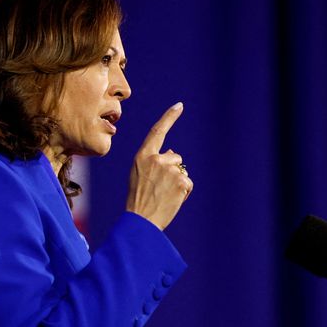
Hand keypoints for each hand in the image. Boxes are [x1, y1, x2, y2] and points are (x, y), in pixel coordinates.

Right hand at [126, 102, 193, 230]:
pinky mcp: (181, 181)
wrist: (141, 220)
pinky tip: (172, 200)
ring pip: (182, 171)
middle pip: (175, 157)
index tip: (179, 106)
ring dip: (178, 182)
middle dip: (172, 169)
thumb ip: (153, 161)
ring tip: (164, 195)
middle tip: (159, 188)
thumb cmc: (139, 198)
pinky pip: (188, 183)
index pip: (157, 131)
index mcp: (142, 156)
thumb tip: (173, 153)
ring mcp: (170, 170)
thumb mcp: (139, 174)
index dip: (169, 117)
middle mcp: (157, 159)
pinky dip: (183, 192)